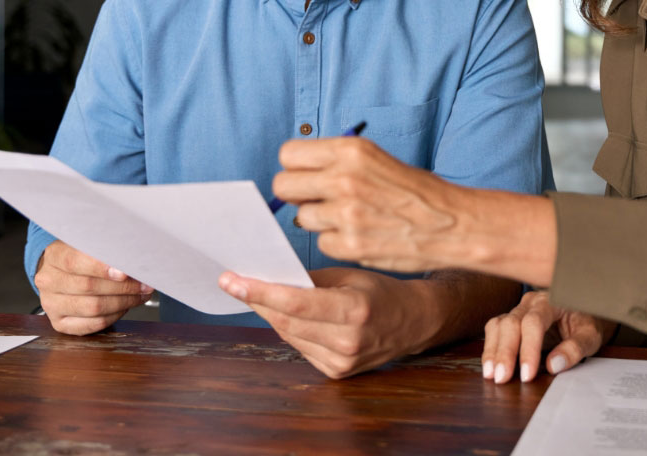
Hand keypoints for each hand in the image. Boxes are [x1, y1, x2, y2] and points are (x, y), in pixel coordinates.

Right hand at [34, 240, 153, 335]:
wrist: (63, 272)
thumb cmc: (84, 256)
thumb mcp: (92, 244)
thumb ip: (108, 249)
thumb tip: (134, 260)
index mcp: (55, 256)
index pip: (74, 261)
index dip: (101, 267)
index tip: (124, 271)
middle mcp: (48, 281)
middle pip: (88, 286)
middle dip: (123, 286)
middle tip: (145, 283)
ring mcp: (51, 304)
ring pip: (92, 307)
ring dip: (123, 302)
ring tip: (140, 294)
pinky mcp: (59, 323)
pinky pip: (92, 324)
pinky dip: (114, 316)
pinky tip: (126, 306)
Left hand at [217, 266, 441, 378]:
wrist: (413, 321)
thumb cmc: (382, 291)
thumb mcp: (350, 274)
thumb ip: (312, 279)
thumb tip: (272, 276)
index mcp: (354, 310)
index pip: (296, 303)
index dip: (260, 292)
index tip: (233, 280)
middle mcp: (348, 340)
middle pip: (286, 321)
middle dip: (257, 301)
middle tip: (234, 282)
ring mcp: (342, 361)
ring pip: (289, 335)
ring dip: (271, 314)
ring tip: (258, 293)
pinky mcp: (336, 372)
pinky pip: (301, 347)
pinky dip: (290, 329)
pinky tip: (286, 314)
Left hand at [273, 136, 557, 286]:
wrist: (451, 223)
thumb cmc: (415, 190)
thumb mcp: (376, 158)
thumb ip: (336, 161)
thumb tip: (297, 171)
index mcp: (351, 150)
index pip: (289, 154)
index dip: (296, 167)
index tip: (308, 175)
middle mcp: (344, 179)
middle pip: (284, 186)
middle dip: (297, 194)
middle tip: (318, 199)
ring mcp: (345, 214)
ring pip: (301, 217)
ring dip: (319, 220)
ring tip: (348, 218)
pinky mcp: (349, 245)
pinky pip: (321, 243)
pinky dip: (336, 242)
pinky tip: (359, 235)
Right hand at [481, 290, 615, 383]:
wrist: (583, 312)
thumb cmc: (586, 323)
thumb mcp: (590, 336)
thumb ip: (575, 348)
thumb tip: (553, 365)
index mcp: (551, 301)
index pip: (534, 322)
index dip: (528, 349)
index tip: (527, 375)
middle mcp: (531, 302)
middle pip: (511, 323)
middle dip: (505, 352)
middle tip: (501, 378)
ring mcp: (519, 310)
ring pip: (498, 325)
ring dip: (493, 351)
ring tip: (490, 374)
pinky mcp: (511, 320)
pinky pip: (495, 330)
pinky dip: (490, 348)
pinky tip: (490, 366)